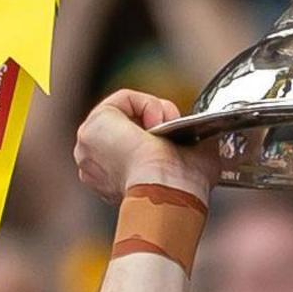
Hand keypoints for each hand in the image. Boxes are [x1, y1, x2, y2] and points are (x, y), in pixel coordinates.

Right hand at [74, 87, 219, 205]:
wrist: (164, 191)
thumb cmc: (178, 190)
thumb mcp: (190, 169)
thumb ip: (190, 154)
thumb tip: (203, 144)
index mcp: (113, 182)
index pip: (132, 147)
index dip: (156, 139)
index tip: (175, 141)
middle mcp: (94, 166)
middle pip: (125, 128)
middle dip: (153, 122)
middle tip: (171, 128)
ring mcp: (89, 147)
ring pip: (124, 114)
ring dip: (151, 112)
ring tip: (166, 123)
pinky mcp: (94, 125)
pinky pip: (123, 100)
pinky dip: (146, 103)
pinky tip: (159, 119)